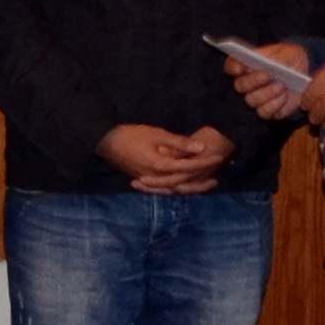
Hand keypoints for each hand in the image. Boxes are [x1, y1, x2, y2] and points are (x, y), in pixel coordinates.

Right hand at [98, 122, 232, 193]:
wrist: (106, 142)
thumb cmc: (132, 135)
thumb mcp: (157, 134)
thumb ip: (179, 143)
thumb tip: (201, 147)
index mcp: (161, 166)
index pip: (188, 167)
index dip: (205, 163)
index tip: (218, 158)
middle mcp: (157, 178)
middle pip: (183, 184)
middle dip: (200, 182)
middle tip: (215, 180)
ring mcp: (149, 181)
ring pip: (173, 190)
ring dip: (189, 189)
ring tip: (202, 186)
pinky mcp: (144, 181)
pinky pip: (163, 189)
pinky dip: (174, 189)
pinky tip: (181, 187)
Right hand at [224, 39, 311, 120]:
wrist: (305, 76)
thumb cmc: (290, 60)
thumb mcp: (289, 52)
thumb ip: (279, 56)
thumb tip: (270, 62)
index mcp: (247, 63)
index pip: (231, 65)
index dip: (232, 67)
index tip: (239, 68)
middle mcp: (247, 83)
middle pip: (239, 86)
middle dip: (253, 81)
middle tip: (267, 75)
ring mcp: (255, 98)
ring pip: (251, 100)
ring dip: (267, 93)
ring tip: (282, 85)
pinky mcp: (266, 111)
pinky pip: (264, 112)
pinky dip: (275, 105)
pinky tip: (284, 96)